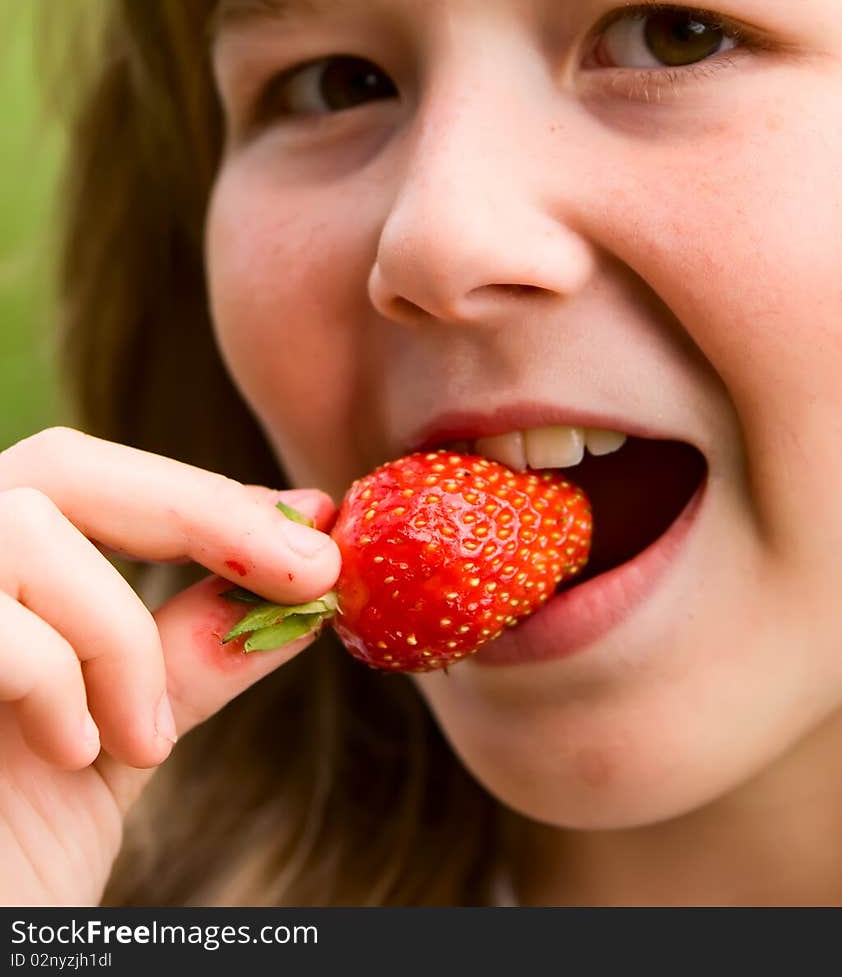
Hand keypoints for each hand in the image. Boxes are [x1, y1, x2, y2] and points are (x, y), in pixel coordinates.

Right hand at [0, 427, 339, 904]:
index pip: (87, 481)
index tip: (312, 528)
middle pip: (57, 465)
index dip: (202, 497)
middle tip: (307, 573)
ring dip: (118, 634)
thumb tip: (299, 583)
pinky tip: (75, 755)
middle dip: (197, 509)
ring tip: (140, 736)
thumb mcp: (119, 742)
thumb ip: (186, 654)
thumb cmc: (10, 874)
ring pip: (28, 527)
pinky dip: (58, 679)